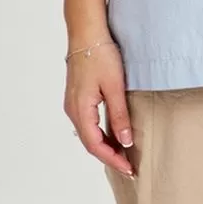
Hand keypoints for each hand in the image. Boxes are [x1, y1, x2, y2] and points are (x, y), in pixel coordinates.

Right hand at [64, 35, 135, 176]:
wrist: (87, 34)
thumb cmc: (100, 56)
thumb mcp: (115, 87)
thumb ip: (119, 116)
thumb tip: (125, 142)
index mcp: (80, 110)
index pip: (95, 145)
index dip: (112, 159)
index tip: (129, 168)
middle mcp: (73, 110)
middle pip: (90, 143)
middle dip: (110, 157)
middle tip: (129, 167)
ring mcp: (73, 105)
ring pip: (88, 135)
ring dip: (105, 147)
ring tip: (124, 155)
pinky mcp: (77, 99)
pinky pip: (88, 125)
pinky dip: (101, 135)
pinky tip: (114, 136)